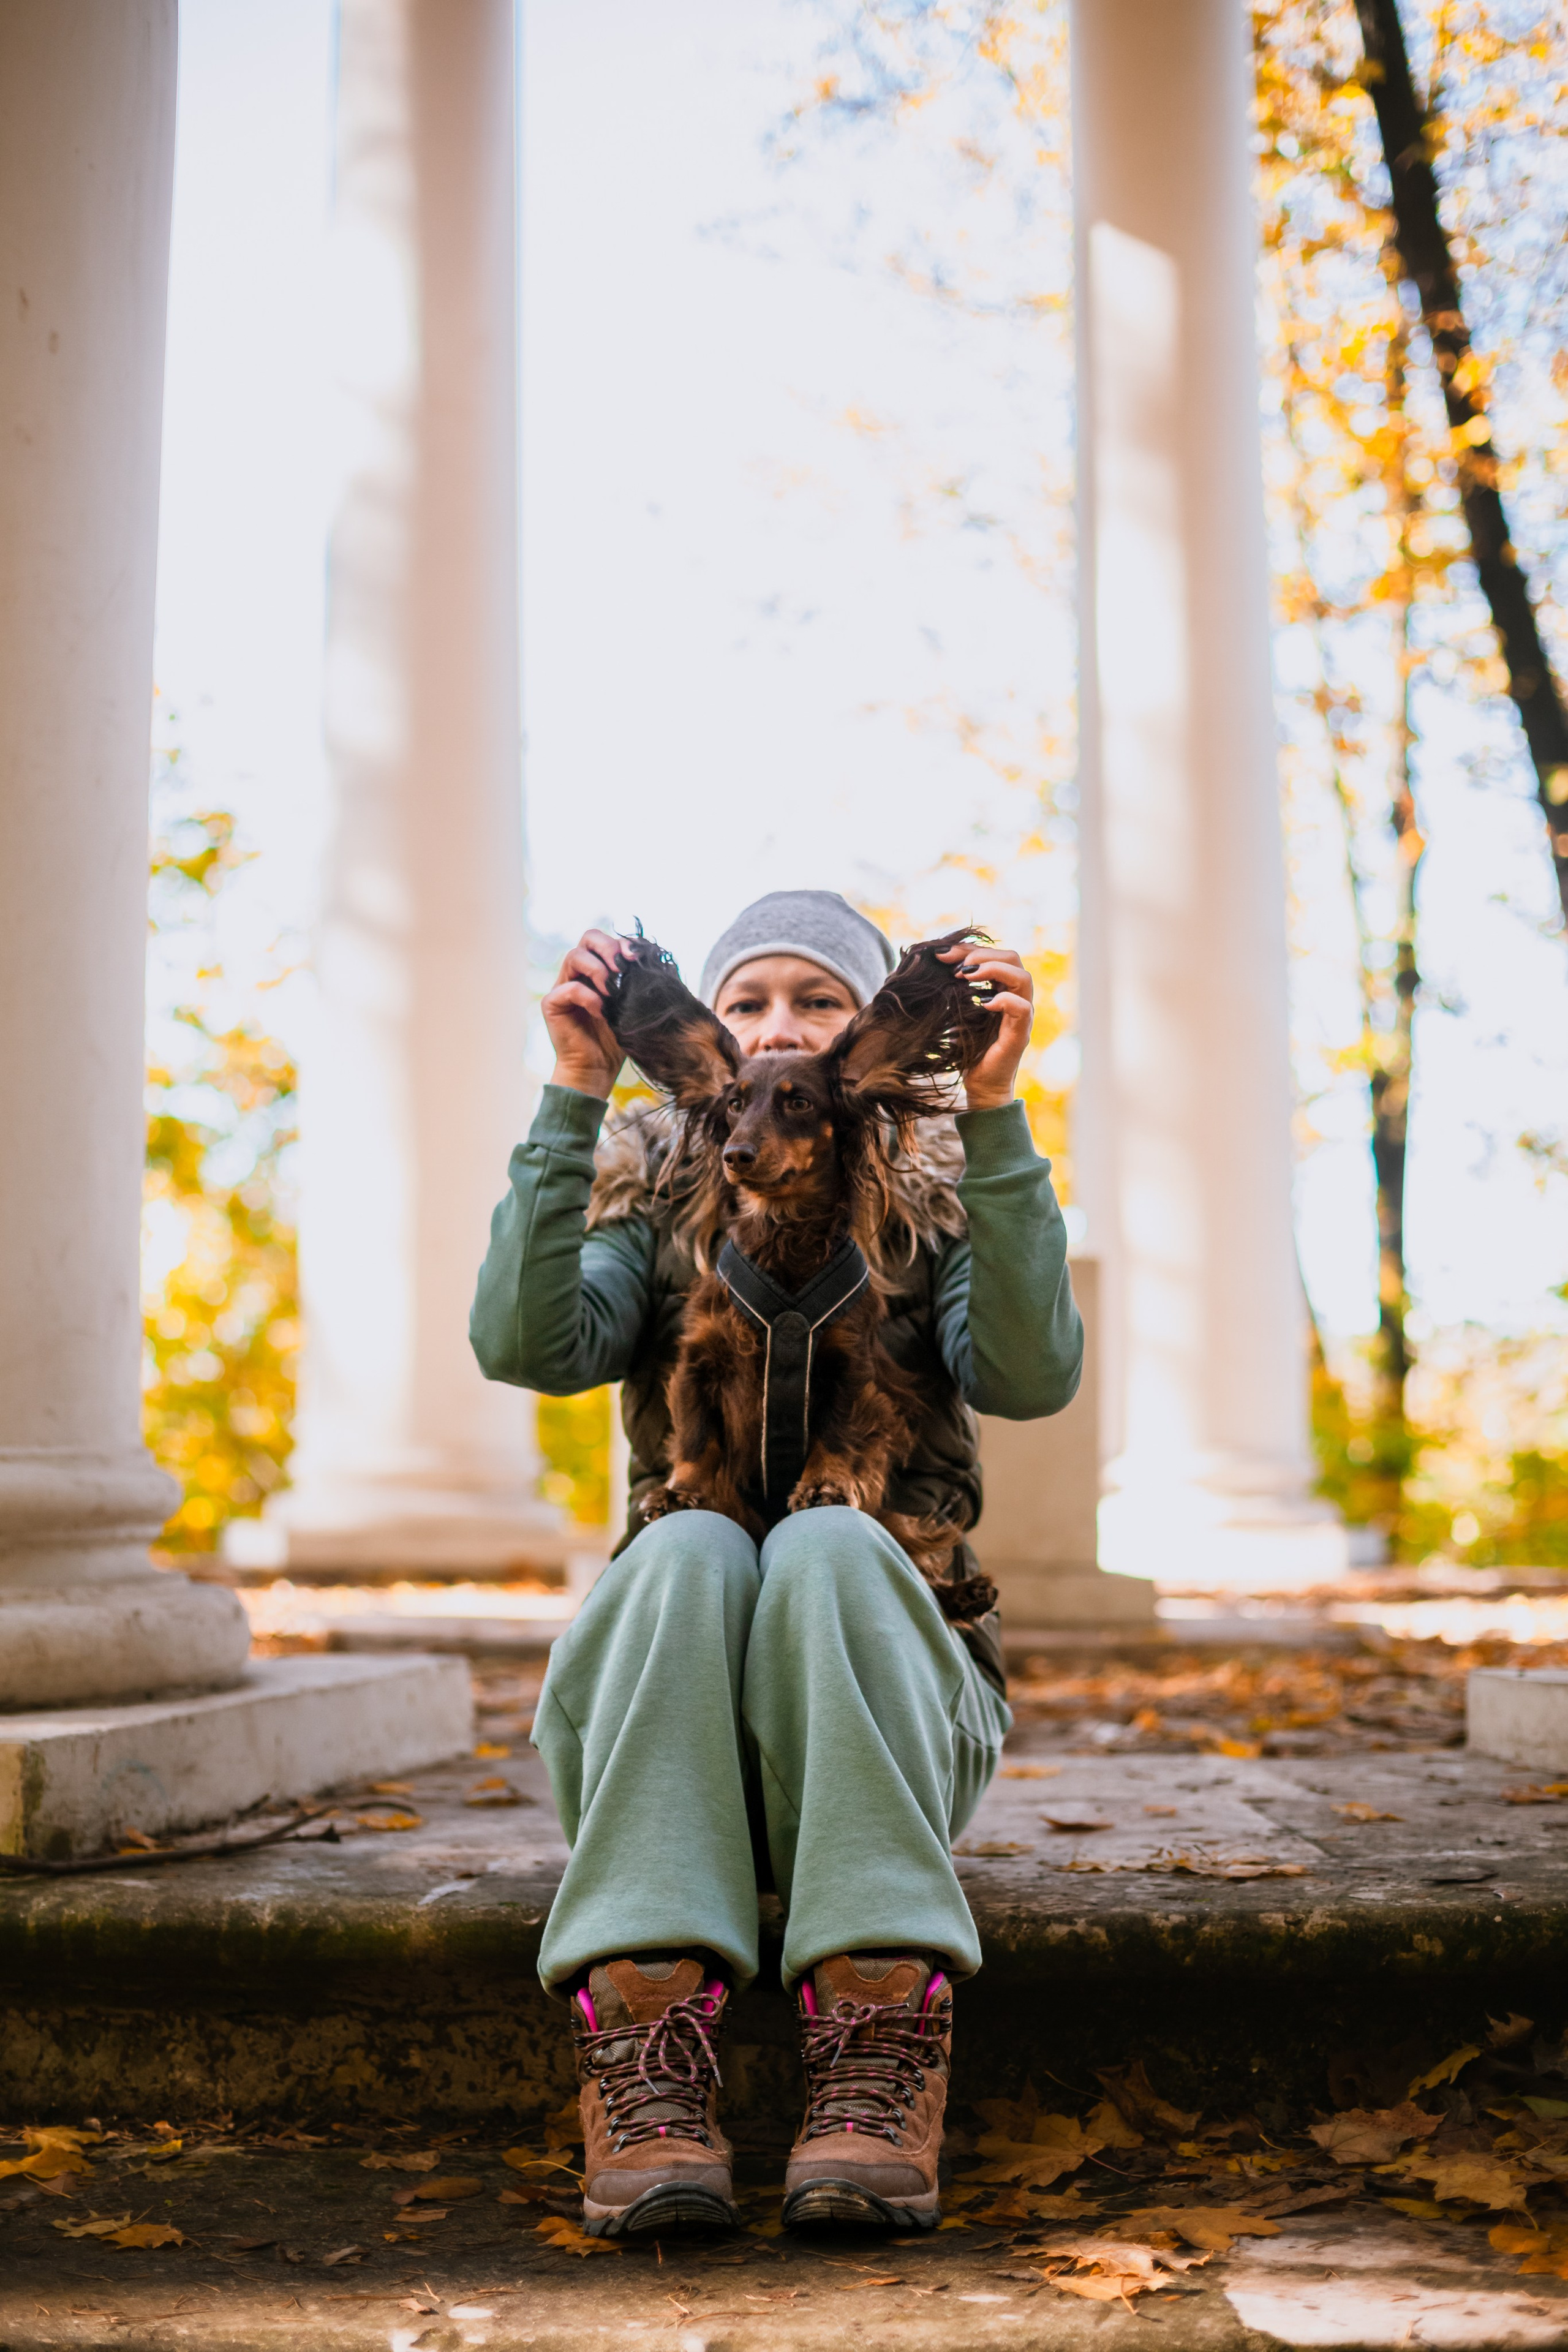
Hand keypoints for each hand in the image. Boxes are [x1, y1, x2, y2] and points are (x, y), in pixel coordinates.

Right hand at [543, 929, 625, 1098]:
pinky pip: (569, 987)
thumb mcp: (633, 1004)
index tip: (637, 958)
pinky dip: (588, 996)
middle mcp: (579, 973)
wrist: (598, 1069)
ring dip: (598, 970)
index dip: (622, 943)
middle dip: (608, 948)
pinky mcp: (552, 1003)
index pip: (606, 940)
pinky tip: (601, 1011)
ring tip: (612, 992)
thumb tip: (651, 958)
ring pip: (575, 956)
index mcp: (598, 969)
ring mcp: (563, 986)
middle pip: (588, 937)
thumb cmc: (618, 1038)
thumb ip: (636, 980)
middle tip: (622, 968)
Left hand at [939, 940, 1033, 1110]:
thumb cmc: (967, 1049)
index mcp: (1002, 989)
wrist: (980, 1086)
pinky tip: (982, 1003)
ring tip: (966, 976)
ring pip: (1023, 977)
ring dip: (993, 969)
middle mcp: (1016, 998)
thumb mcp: (956, 1012)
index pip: (995, 955)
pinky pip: (1022, 1008)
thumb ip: (953, 990)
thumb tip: (931, 964)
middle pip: (1013, 958)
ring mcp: (1022, 1016)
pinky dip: (1004, 1000)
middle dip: (982, 954)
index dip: (969, 949)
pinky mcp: (1020, 1035)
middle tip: (956, 965)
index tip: (941, 953)